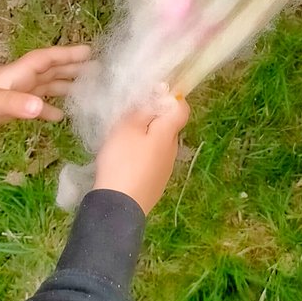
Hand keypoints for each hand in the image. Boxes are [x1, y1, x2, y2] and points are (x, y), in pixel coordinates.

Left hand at [0, 45, 92, 143]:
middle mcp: (18, 81)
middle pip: (50, 72)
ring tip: (87, 92)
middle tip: (99, 70)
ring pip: (44, 88)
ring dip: (64, 88)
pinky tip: (59, 117)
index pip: (46, 60)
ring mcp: (13, 96)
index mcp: (15, 74)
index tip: (90, 51)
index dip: (67, 54)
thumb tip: (43, 109)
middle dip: (72, 69)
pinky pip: (34, 107)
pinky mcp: (8, 110)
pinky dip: (47, 110)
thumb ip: (15, 105)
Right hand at [92, 93, 190, 214]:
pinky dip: (142, 155)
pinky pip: (152, 160)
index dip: (171, 98)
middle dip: (153, 118)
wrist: (119, 206)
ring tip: (122, 142)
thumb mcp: (127, 129)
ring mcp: (165, 169)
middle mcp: (172, 150)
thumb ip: (143, 110)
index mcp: (168, 134)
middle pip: (169, 126)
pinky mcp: (156, 183)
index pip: (182, 109)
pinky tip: (124, 162)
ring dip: (146, 138)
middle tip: (129, 120)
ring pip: (159, 144)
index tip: (152, 96)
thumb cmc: (122, 161)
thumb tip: (161, 94)